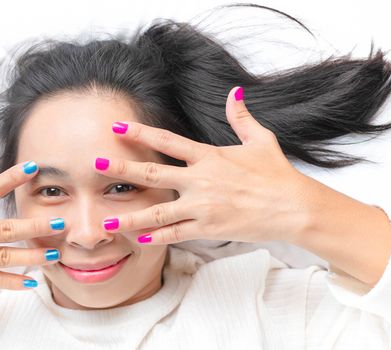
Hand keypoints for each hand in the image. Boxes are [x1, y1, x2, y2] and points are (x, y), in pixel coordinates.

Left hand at [95, 86, 314, 244]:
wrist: (294, 208)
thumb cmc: (277, 174)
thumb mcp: (261, 140)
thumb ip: (241, 117)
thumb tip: (235, 92)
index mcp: (209, 157)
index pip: (167, 141)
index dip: (140, 134)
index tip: (117, 128)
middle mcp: (201, 181)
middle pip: (153, 174)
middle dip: (122, 169)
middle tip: (96, 165)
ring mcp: (203, 207)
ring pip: (158, 211)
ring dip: (130, 215)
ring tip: (106, 219)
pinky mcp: (209, 228)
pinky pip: (176, 234)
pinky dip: (156, 237)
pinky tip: (138, 239)